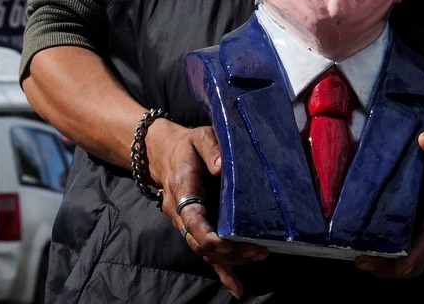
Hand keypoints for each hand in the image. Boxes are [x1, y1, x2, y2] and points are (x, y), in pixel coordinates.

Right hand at [148, 121, 268, 297]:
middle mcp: (181, 212)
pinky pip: (206, 254)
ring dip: (231, 260)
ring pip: (205, 252)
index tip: (231, 242)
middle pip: (202, 243)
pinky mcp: (194, 229)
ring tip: (258, 257)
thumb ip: (211, 149)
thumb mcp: (200, 137)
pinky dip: (222, 272)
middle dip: (230, 251)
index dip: (210, 235)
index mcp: (182, 189)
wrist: (163, 152)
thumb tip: (223, 167)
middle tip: (260, 249)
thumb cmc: (188, 145)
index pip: (193, 220)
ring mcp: (186, 224)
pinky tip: (236, 287)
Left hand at [354, 127, 423, 278]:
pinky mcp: (410, 224)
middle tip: (359, 260)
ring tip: (352, 253)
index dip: (407, 260)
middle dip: (386, 267)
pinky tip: (357, 238)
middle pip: (412, 263)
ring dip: (380, 262)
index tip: (385, 263)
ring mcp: (421, 229)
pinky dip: (379, 247)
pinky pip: (396, 244)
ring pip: (402, 258)